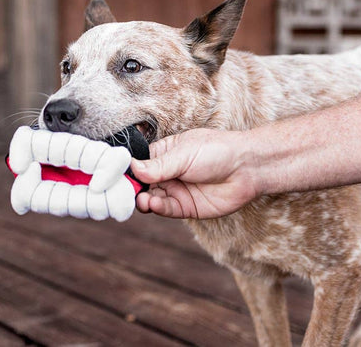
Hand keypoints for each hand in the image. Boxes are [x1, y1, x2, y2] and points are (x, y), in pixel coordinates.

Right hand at [131, 129, 259, 218]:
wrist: (247, 168)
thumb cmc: (218, 151)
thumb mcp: (184, 154)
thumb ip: (158, 165)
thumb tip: (132, 169)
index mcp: (165, 154)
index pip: (138, 163)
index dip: (126, 170)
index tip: (113, 175)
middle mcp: (167, 173)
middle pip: (141, 184)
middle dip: (131, 188)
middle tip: (122, 191)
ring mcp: (176, 190)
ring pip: (151, 198)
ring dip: (143, 199)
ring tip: (141, 198)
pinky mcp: (185, 207)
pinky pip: (165, 209)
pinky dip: (156, 207)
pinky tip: (152, 203)